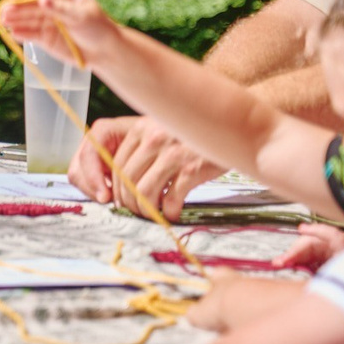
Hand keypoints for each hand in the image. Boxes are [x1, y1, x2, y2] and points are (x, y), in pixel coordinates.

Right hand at [0, 0, 119, 60]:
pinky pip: (30, 35)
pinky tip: (13, 33)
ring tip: (3, 21)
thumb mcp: (81, 15)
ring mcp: (46, 23)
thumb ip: (60, 8)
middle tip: (4, 11)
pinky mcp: (44, 38)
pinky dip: (21, 34)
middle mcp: (51, 7)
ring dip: (15, 20)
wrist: (104, 51)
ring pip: (27, 20)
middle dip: (16, 9)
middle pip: (30, 6)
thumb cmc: (97, 27)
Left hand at [69, 116, 220, 219]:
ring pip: (144, 192)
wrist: (234, 128)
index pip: (110, 161)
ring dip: (145, 210)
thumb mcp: (162, 131)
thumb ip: (140, 148)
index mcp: (140, 128)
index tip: (111, 199)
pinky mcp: (192, 168)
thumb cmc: (194, 136)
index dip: (108, 185)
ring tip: (153, 215)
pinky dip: (168, 211)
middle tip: (135, 212)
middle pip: (125, 179)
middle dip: (127, 202)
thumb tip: (119, 182)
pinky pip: (170, 198)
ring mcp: (172, 153)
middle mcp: (153, 138)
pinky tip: (172, 213)